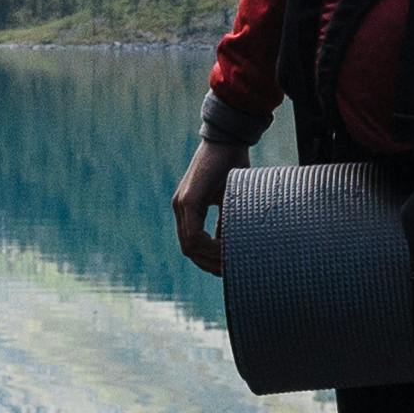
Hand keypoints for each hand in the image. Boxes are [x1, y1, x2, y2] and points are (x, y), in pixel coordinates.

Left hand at [172, 138, 236, 274]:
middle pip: (189, 249)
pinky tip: (226, 249)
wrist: (229, 140)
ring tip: (230, 263)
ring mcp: (182, 204)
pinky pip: (194, 233)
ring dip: (210, 258)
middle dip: (208, 264)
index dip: (207, 260)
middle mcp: (180, 207)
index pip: (192, 244)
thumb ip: (225, 221)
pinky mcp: (189, 200)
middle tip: (228, 272)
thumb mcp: (230, 200)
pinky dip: (209, 246)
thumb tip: (231, 246)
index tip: (226, 268)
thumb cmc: (233, 167)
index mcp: (188, 208)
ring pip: (190, 245)